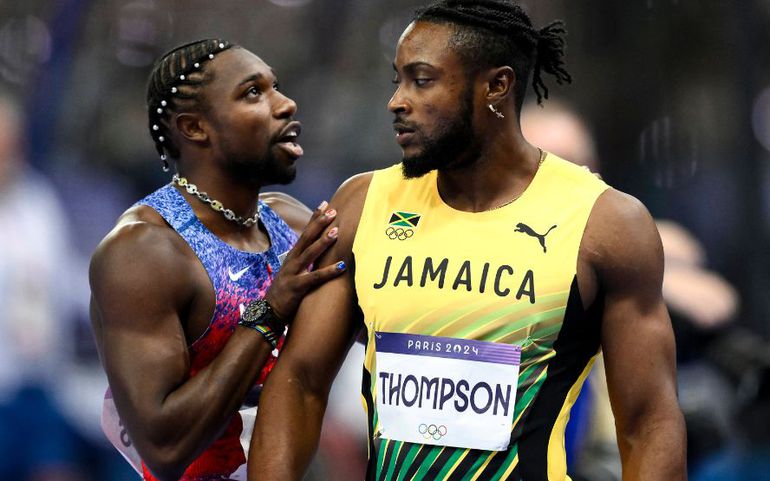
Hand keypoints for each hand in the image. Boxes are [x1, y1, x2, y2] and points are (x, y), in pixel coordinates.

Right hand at [265, 201, 344, 320]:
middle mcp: (292, 261)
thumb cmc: (284, 292)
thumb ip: (304, 261)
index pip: (305, 233)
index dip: (314, 218)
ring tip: (336, 231)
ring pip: (310, 254)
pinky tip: (341, 266)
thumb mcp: (293, 272)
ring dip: (323, 242)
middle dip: (319, 223)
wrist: (268, 311)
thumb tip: (317, 251)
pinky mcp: (297, 287)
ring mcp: (293, 273)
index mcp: (292, 256)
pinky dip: (328, 272)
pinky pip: (315, 277)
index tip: (324, 204)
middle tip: (332, 211)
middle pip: (306, 238)